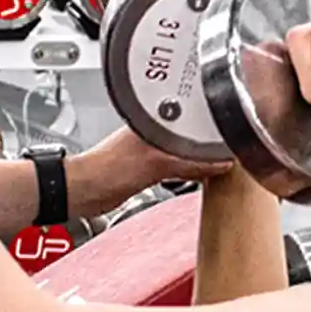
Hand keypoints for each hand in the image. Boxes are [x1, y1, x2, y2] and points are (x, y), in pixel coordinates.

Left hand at [69, 129, 230, 214]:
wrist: (82, 192)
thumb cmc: (105, 169)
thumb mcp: (156, 164)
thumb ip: (189, 163)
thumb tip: (216, 163)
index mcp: (152, 121)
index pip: (189, 119)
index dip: (210, 125)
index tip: (228, 134)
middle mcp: (151, 132)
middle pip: (189, 135)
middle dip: (207, 142)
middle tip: (228, 147)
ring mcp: (148, 151)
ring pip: (183, 152)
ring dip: (198, 158)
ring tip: (217, 161)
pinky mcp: (146, 170)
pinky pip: (176, 168)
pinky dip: (189, 172)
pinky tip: (198, 176)